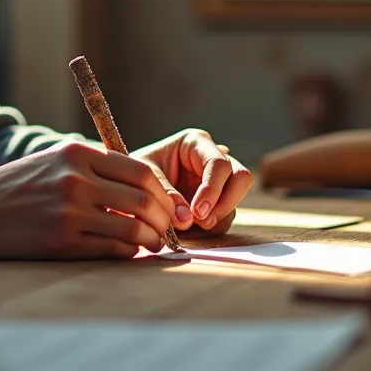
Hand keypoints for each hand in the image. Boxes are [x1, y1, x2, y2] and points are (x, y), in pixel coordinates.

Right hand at [0, 140, 183, 259]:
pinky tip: (129, 253)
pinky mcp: (60, 241)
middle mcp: (76, 180)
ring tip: (154, 244)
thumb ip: (95, 167)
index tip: (168, 206)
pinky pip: (110, 249)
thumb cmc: (17, 187)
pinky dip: (127, 253)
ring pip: (132, 228)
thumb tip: (142, 186)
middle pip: (143, 200)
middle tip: (167, 229)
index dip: (162, 192)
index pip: (140, 171)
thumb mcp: (54, 161)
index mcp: (78, 155)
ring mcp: (69, 211)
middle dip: (163, 218)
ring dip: (151, 239)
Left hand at [132, 129, 252, 235]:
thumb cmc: (134, 174)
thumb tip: (187, 219)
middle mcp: (212, 158)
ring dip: (219, 216)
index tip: (197, 212)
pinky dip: (214, 225)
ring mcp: (218, 180)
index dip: (212, 189)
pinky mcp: (216, 200)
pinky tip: (192, 228)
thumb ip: (166, 195)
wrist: (129, 188)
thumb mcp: (145, 179)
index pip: (219, 163)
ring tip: (193, 227)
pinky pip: (227, 215)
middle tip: (203, 222)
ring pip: (237, 198)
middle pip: (241, 178)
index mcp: (196, 143)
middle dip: (225, 202)